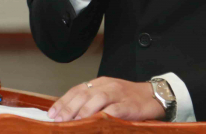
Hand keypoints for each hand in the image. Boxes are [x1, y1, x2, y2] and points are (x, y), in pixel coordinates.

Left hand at [47, 77, 163, 121]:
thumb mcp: (108, 95)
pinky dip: (104, 115)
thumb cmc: (128, 98)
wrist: (153, 96)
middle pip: (84, 94)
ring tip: (74, 122)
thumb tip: (70, 114)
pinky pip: (115, 109)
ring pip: (98, 99)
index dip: (63, 102)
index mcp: (100, 83)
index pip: (77, 90)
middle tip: (59, 121)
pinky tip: (95, 122)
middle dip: (69, 108)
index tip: (52, 114)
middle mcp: (107, 86)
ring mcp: (119, 94)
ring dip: (84, 111)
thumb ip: (91, 101)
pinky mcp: (129, 105)